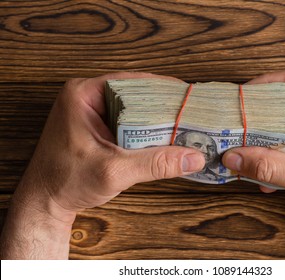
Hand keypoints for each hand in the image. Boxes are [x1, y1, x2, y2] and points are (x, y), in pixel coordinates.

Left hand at [0, 72, 204, 258]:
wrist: (44, 202)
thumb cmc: (66, 182)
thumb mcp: (114, 171)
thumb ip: (155, 163)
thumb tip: (193, 158)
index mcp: (83, 94)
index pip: (134, 81)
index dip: (165, 88)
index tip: (190, 96)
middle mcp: (87, 97)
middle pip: (136, 93)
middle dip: (164, 104)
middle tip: (191, 113)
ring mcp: (92, 112)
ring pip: (134, 108)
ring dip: (156, 118)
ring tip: (184, 124)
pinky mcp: (97, 127)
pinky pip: (128, 121)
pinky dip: (146, 129)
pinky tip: (164, 138)